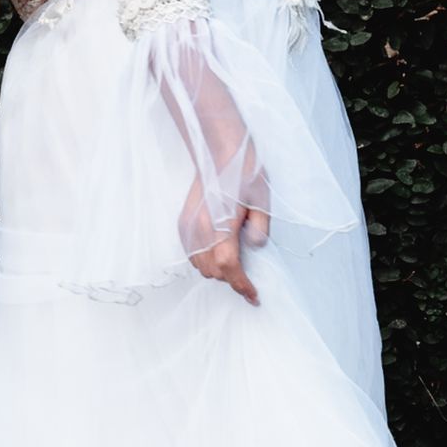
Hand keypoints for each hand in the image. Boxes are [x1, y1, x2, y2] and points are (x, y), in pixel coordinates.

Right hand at [181, 168, 270, 302]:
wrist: (218, 149)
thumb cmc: (244, 170)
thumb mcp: (262, 199)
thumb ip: (260, 227)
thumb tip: (255, 247)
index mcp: (221, 226)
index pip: (230, 268)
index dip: (242, 286)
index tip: (253, 297)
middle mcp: (200, 229)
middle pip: (213, 271)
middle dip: (231, 278)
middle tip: (248, 275)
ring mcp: (188, 226)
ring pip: (199, 265)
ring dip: (216, 270)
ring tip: (232, 262)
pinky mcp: (183, 221)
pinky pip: (190, 252)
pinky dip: (202, 259)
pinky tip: (216, 251)